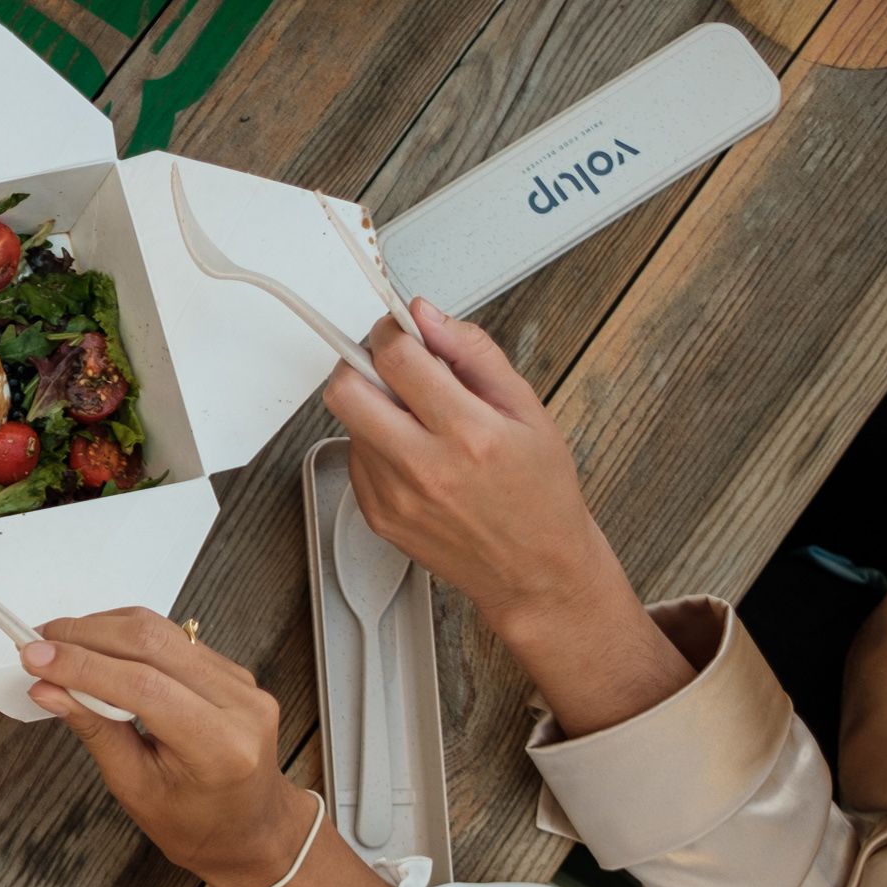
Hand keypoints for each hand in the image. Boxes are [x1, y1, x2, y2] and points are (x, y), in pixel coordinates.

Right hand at [20, 610, 317, 886]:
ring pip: (161, 631)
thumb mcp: (134, 788)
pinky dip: (126, 637)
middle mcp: (239, 705)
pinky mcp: (231, 671)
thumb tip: (49, 688)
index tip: (36, 658)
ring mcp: (240, 682)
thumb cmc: (197, 824)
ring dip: (102, 629)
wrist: (252, 830)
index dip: (82, 665)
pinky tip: (97, 650)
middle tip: (38, 643)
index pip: (142, 685)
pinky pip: (173, 638)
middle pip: (152, 643)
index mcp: (219, 746)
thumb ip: (94, 730)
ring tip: (59, 644)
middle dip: (86, 635)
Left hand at [322, 300, 628, 641]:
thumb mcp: (527, 409)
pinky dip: (377, 443)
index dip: (392, 330)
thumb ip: (473, 353)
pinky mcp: (376, 516)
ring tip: (420, 421)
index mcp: (469, 434)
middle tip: (393, 369)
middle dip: (363, 365)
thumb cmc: (540, 493)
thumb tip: (427, 315)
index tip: (400, 329)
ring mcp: (394, 497)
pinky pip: (356, 458)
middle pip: (346, 390)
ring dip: (374, 406)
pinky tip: (417, 454)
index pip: (398, 358)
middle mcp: (424, 468)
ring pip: (347, 422)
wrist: (535, 571)